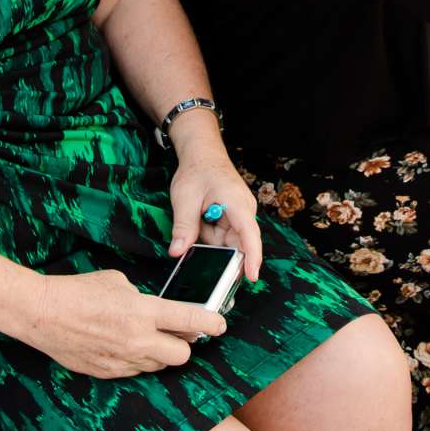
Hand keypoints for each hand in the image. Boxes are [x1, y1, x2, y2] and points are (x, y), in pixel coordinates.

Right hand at [10, 269, 223, 379]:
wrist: (42, 314)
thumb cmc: (78, 291)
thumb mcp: (117, 282)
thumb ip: (143, 300)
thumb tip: (155, 312)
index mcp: (144, 312)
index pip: (191, 322)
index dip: (212, 324)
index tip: (220, 324)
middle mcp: (138, 340)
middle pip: (182, 356)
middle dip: (185, 346)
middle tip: (178, 334)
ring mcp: (123, 361)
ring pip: (159, 366)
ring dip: (160, 354)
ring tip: (145, 338)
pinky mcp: (108, 373)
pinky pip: (135, 372)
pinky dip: (137, 361)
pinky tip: (124, 346)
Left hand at [166, 129, 264, 279]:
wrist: (202, 153)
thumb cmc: (197, 171)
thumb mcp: (185, 199)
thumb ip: (183, 227)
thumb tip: (177, 252)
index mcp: (237, 203)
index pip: (249, 235)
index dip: (252, 258)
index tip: (252, 277)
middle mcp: (245, 209)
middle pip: (237, 241)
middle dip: (216, 244)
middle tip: (199, 230)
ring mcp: (241, 213)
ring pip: (227, 239)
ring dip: (210, 235)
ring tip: (198, 215)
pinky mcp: (235, 216)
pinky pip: (223, 234)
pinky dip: (210, 231)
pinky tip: (202, 217)